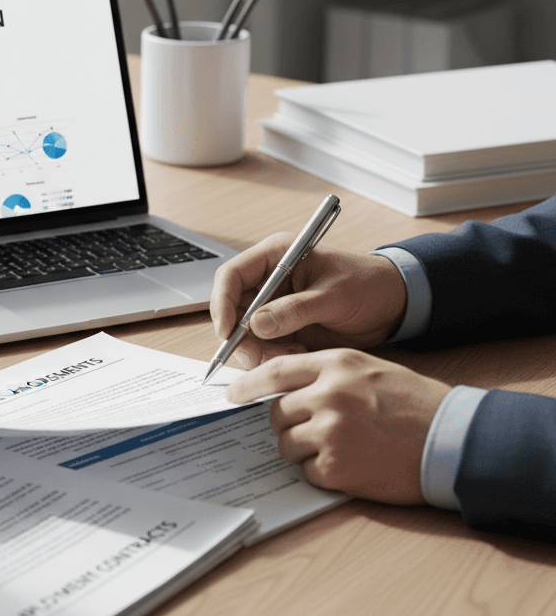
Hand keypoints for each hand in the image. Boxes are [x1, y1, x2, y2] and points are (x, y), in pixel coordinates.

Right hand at [210, 234, 407, 368]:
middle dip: (241, 336)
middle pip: (233, 309)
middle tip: (258, 359)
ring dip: (260, 351)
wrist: (394, 305)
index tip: (228, 332)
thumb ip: (295, 309)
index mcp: (276, 256)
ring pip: (247, 333)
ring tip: (292, 356)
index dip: (222, 303)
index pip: (232, 275)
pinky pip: (265, 347)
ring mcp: (275, 306)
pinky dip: (276, 357)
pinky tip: (300, 355)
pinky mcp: (284, 328)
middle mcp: (269, 281)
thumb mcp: (334, 295)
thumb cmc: (368, 284)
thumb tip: (257, 325)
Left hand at [226, 349, 449, 503]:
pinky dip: (321, 472)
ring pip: (286, 444)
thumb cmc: (414, 404)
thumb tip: (281, 389)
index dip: (247, 384)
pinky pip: (307, 471)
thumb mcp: (369, 370)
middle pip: (275, 413)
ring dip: (303, 449)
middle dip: (286, 424)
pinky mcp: (336, 468)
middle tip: (312, 429)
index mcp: (335, 366)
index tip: (232, 394)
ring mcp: (330, 432)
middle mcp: (328, 395)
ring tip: (338, 447)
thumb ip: (324, 374)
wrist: (452, 440)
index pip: (274, 371)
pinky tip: (350, 464)